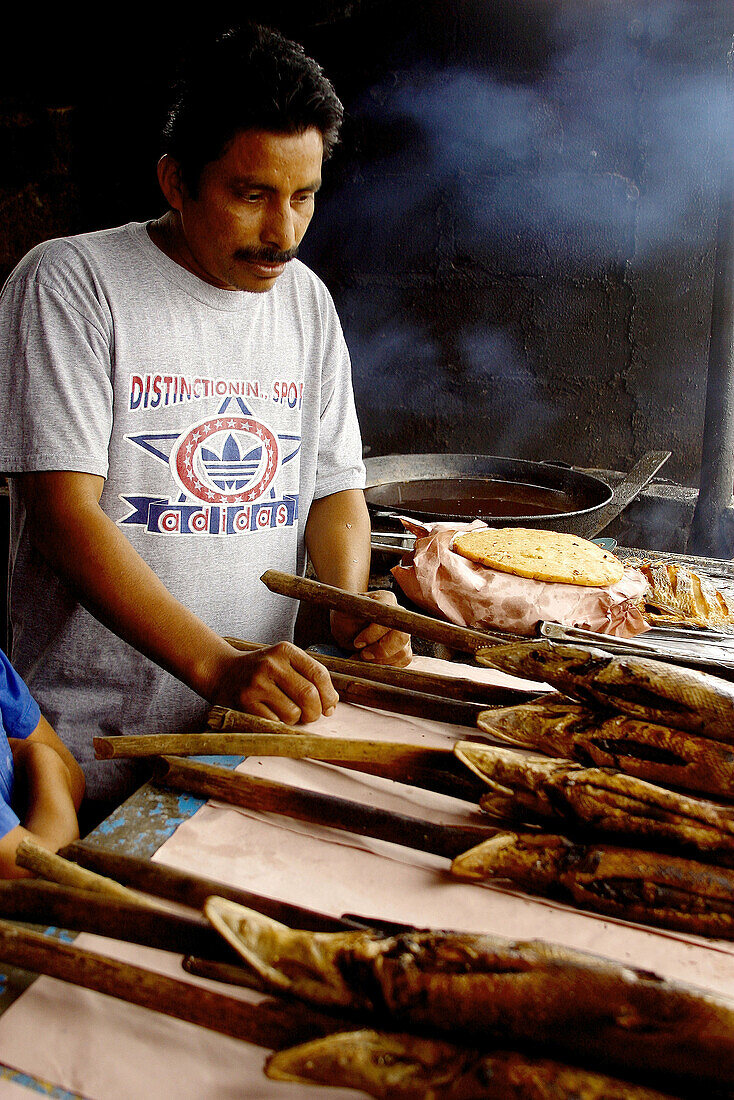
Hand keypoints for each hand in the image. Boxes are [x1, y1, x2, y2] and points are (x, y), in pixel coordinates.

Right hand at [209, 642, 338, 724]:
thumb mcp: (285, 663)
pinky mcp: (245, 702)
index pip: (319, 674)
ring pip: (293, 713)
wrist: (223, 672)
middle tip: (311, 715)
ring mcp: (257, 683)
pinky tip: (273, 715)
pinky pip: (275, 722)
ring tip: (288, 713)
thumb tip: (332, 704)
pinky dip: (279, 724)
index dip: (329, 695)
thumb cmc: (262, 671)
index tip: (329, 707)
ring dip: (296, 719)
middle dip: (315, 712)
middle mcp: (271, 664)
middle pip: (309, 695)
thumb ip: (310, 677)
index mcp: (285, 650)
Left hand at [330, 590, 412, 666]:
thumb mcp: (343, 613)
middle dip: (380, 651)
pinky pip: (402, 660)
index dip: (373, 634)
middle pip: (401, 637)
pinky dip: (386, 665)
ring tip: (361, 658)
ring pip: (402, 652)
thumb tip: (361, 630)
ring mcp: (404, 631)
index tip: (357, 643)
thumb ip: (352, 617)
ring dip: (380, 660)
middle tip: (362, 654)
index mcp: (386, 599)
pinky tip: (371, 662)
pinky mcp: (403, 647)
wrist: (348, 626)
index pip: (389, 618)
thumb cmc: (345, 617)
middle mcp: (400, 614)